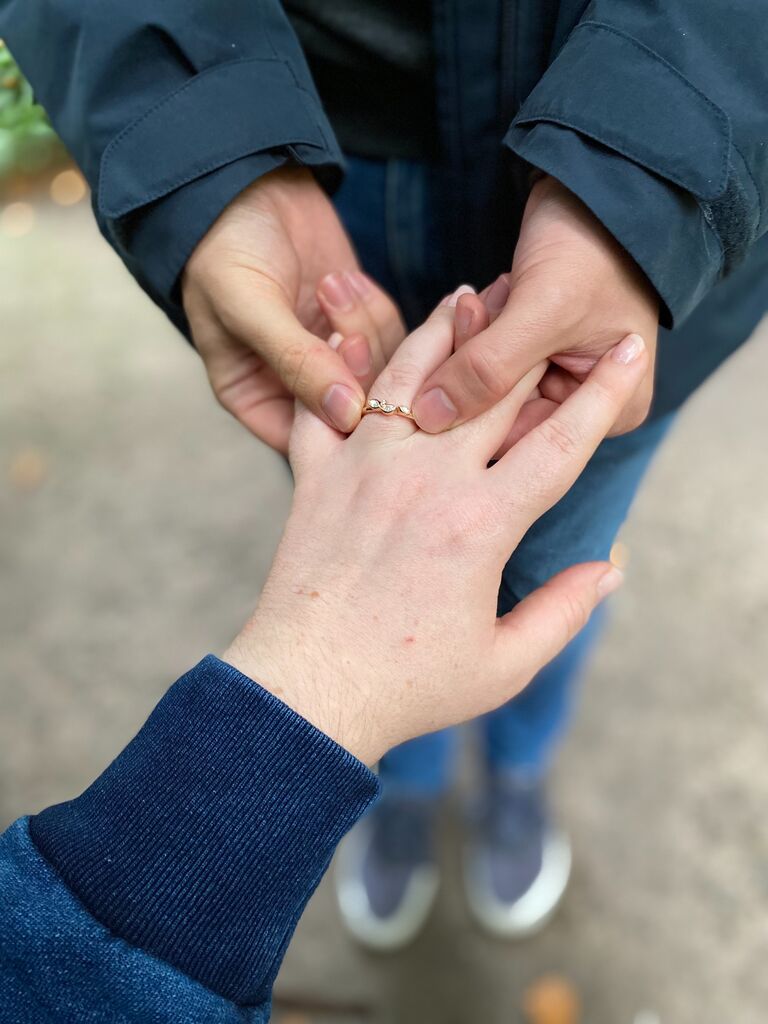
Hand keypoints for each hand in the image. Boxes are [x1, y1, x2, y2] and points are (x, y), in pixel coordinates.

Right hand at [182, 166, 404, 452]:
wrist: (248, 182)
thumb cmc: (226, 247)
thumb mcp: (250, 305)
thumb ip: (297, 361)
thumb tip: (346, 415)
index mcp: (254, 397)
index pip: (306, 441)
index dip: (334, 418)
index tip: (342, 370)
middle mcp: (295, 387)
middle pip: (353, 412)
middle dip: (357, 368)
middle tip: (346, 326)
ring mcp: (333, 357)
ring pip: (380, 374)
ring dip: (365, 326)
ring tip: (331, 282)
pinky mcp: (362, 325)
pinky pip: (394, 340)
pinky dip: (378, 310)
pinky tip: (349, 279)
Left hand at [224, 288, 648, 764]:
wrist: (305, 690)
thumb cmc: (407, 686)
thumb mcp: (504, 664)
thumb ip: (565, 612)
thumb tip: (611, 567)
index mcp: (481, 523)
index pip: (561, 441)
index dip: (605, 394)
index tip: (630, 353)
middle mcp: (424, 479)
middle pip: (492, 388)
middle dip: (531, 341)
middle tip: (549, 304)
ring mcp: (364, 468)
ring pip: (411, 374)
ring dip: (445, 331)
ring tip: (468, 297)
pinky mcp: (315, 475)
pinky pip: (326, 403)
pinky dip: (337, 363)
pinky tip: (344, 326)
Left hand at [412, 174, 658, 438]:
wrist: (597, 185)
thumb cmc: (590, 244)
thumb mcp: (541, 309)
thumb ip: (487, 369)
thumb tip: (429, 418)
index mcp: (613, 410)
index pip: (526, 437)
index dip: (481, 405)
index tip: (457, 357)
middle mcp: (585, 404)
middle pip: (502, 416)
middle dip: (473, 369)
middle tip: (469, 312)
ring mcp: (557, 379)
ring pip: (487, 388)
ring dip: (468, 347)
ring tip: (473, 300)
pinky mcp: (530, 355)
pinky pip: (485, 362)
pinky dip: (470, 335)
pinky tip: (468, 303)